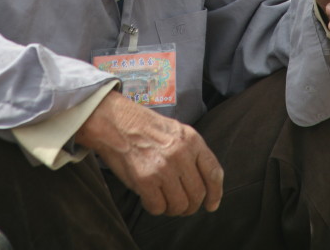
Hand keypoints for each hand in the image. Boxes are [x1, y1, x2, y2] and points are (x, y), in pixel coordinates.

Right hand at [74, 90, 222, 215]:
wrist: (114, 121)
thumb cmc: (144, 127)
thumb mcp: (176, 130)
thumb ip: (192, 153)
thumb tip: (205, 183)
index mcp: (191, 140)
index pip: (213, 173)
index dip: (215, 194)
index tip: (211, 204)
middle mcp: (181, 154)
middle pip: (197, 195)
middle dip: (190, 205)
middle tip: (179, 203)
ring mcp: (163, 168)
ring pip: (179, 205)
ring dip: (172, 208)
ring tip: (163, 199)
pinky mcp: (145, 180)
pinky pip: (158, 208)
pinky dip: (154, 207)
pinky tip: (148, 197)